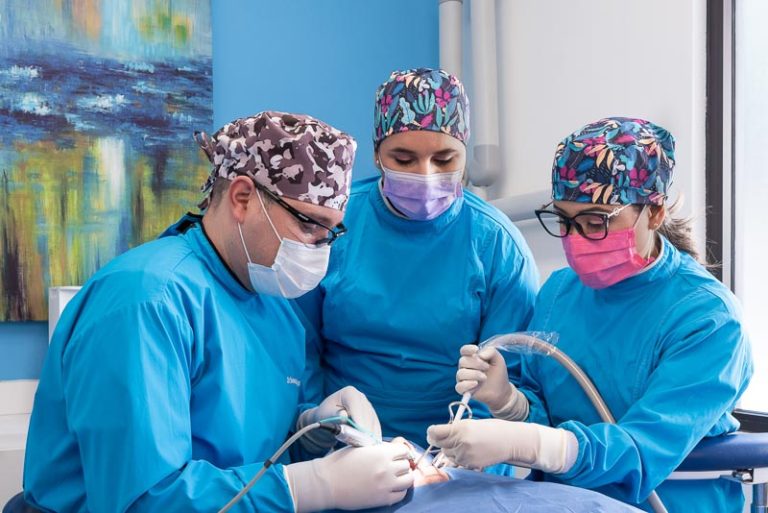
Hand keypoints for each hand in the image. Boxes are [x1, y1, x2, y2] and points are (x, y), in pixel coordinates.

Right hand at [286, 441, 413, 511]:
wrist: (326, 483)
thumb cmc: (339, 462)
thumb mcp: (360, 447)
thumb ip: (377, 449)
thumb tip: (390, 450)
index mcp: (381, 453)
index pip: (404, 451)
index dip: (400, 452)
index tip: (396, 455)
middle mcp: (387, 468)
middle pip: (407, 465)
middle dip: (401, 465)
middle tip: (393, 467)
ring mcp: (386, 485)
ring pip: (408, 480)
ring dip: (403, 478)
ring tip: (394, 478)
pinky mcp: (382, 499)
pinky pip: (401, 495)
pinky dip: (399, 491)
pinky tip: (391, 488)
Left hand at [297, 386, 381, 452]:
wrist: (328, 415)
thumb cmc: (325, 414)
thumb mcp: (326, 414)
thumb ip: (334, 415)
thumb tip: (344, 416)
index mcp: (349, 393)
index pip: (356, 406)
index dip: (359, 419)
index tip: (361, 432)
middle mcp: (361, 397)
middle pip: (366, 414)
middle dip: (366, 429)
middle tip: (365, 443)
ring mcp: (367, 405)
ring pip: (372, 420)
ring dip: (371, 433)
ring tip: (368, 445)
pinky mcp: (371, 414)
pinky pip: (375, 425)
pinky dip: (374, 434)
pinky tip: (373, 443)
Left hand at [426, 418, 576, 473]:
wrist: (509, 440)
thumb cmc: (491, 428)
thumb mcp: (470, 424)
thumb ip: (454, 429)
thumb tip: (436, 435)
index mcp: (460, 428)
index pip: (435, 432)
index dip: (432, 432)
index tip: (433, 432)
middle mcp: (461, 442)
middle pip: (440, 444)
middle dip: (443, 441)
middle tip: (453, 437)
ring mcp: (465, 454)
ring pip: (448, 453)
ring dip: (451, 449)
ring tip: (465, 443)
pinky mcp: (470, 464)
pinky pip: (457, 461)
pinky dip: (459, 456)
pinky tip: (470, 451)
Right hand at [455, 345, 528, 419]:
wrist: (501, 390)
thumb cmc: (498, 373)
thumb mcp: (498, 359)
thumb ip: (490, 351)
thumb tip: (479, 355)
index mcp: (471, 358)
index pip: (464, 350)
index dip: (468, 349)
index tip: (476, 350)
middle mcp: (465, 367)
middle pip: (462, 361)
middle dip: (476, 363)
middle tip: (487, 367)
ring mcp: (463, 378)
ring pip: (460, 374)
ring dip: (474, 374)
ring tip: (484, 378)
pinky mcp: (463, 390)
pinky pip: (459, 386)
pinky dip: (467, 384)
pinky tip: (476, 384)